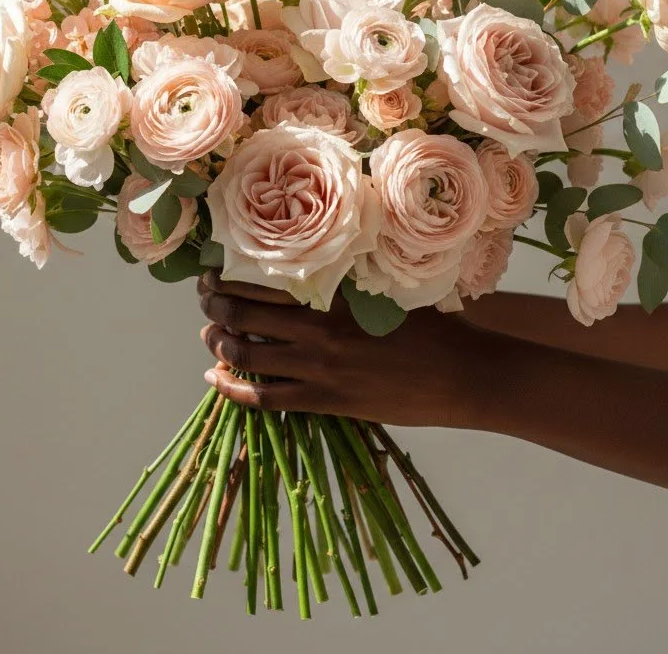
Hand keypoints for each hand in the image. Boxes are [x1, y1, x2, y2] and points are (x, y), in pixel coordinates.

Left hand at [198, 271, 505, 426]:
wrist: (463, 374)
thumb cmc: (432, 324)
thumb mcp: (387, 287)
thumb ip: (346, 279)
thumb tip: (309, 265)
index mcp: (333, 294)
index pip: (262, 281)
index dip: (228, 277)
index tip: (213, 272)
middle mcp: (318, 329)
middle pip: (244, 315)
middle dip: (213, 306)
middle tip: (203, 299)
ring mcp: (320, 368)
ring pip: (247, 355)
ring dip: (219, 344)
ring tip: (208, 336)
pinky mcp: (328, 402)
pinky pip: (266, 398)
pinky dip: (234, 390)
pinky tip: (217, 381)